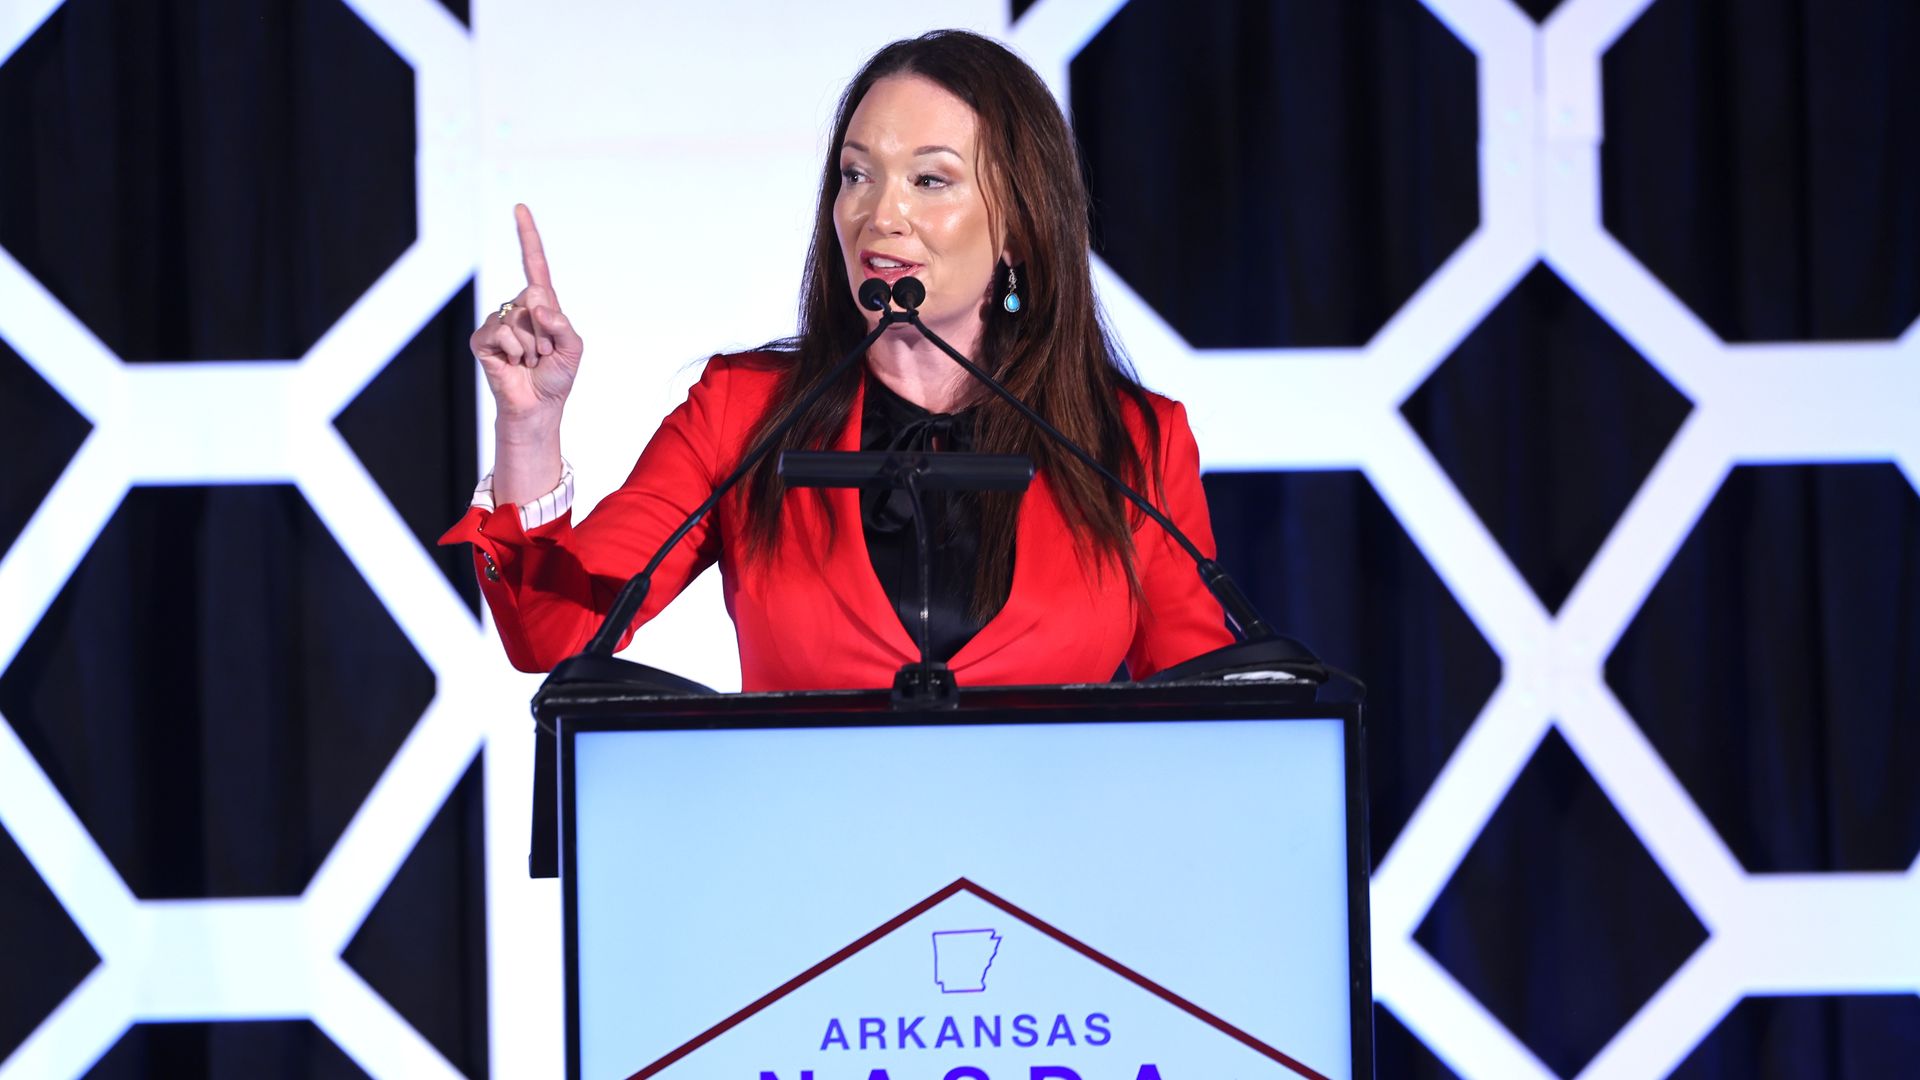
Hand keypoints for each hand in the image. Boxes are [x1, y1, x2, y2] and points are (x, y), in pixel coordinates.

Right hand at [472, 204, 583, 424]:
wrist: (538, 406)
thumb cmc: (557, 376)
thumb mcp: (574, 348)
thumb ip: (563, 325)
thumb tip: (537, 306)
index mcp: (542, 304)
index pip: (534, 264)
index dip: (527, 236)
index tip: (519, 208)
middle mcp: (518, 307)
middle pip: (535, 294)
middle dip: (548, 329)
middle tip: (546, 352)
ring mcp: (498, 322)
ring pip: (519, 317)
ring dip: (534, 345)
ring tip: (531, 360)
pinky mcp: (483, 339)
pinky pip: (501, 332)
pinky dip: (516, 351)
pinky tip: (515, 363)